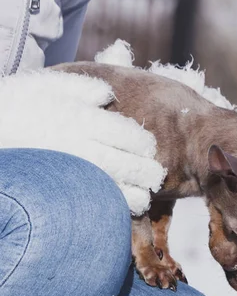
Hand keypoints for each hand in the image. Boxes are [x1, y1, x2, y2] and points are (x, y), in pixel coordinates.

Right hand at [0, 70, 164, 214]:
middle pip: (122, 161)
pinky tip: (121, 210)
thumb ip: (83, 87)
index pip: (124, 132)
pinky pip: (90, 200)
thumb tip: (108, 95)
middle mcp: (78, 145)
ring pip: (110, 185)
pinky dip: (110, 207)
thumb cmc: (20, 104)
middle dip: (145, 170)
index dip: (141, 142)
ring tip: (146, 196)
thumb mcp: (49, 85)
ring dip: (134, 193)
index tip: (149, 148)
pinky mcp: (58, 187)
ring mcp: (69, 169)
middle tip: (157, 175)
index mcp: (81, 118)